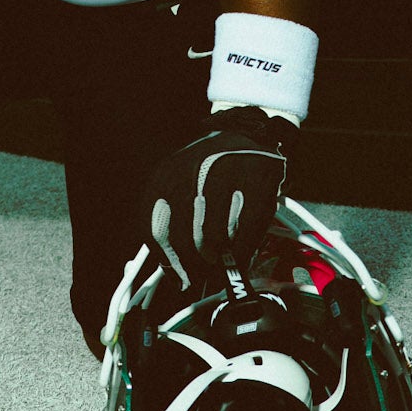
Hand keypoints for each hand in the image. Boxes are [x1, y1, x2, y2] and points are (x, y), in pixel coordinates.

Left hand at [147, 106, 295, 288]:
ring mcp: (227, 175)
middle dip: (192, 266)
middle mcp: (193, 171)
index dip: (167, 260)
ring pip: (213, 239)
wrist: (250, 134)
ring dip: (218, 260)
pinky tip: (240, 256)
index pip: (154, 228)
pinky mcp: (257, 183)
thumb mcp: (181, 186)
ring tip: (221, 263)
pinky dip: (242, 253)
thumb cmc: (210, 170)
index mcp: (167, 174)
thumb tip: (174, 276)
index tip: (178, 276)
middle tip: (201, 276)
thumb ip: (170, 224)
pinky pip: (246, 233)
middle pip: (182, 238)